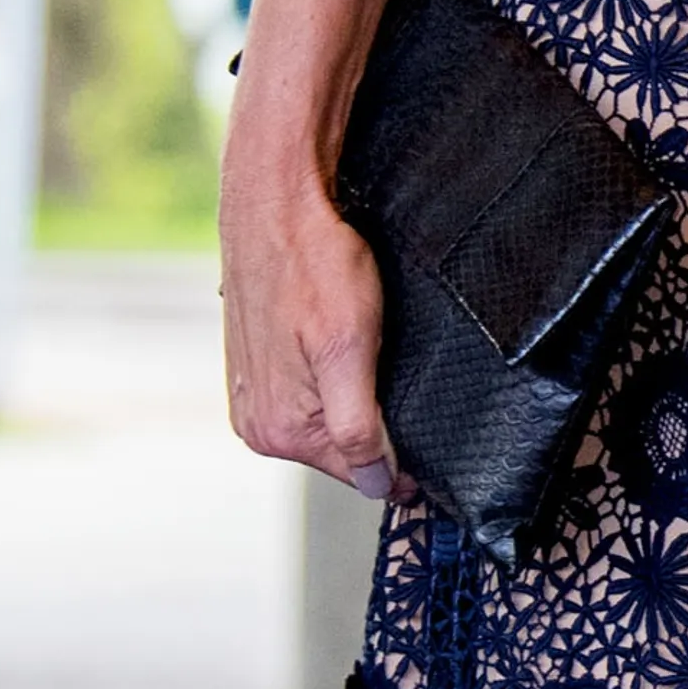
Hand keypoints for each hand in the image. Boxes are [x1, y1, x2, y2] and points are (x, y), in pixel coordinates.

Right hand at [219, 146, 400, 498]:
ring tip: (374, 359)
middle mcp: (257, 421)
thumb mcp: (349, 353)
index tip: (434, 462)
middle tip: (406, 389)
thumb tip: (376, 484)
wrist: (278, 204)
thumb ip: (358, 427)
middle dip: (378, 432)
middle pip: (342, 451)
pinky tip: (347, 349)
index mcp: (278, 429)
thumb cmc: (314, 265)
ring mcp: (253, 394)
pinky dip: (336, 381)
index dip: (403, 467)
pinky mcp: (257, 366)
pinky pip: (310, 393)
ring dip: (358, 403)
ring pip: (328, 422)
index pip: (360, 475)